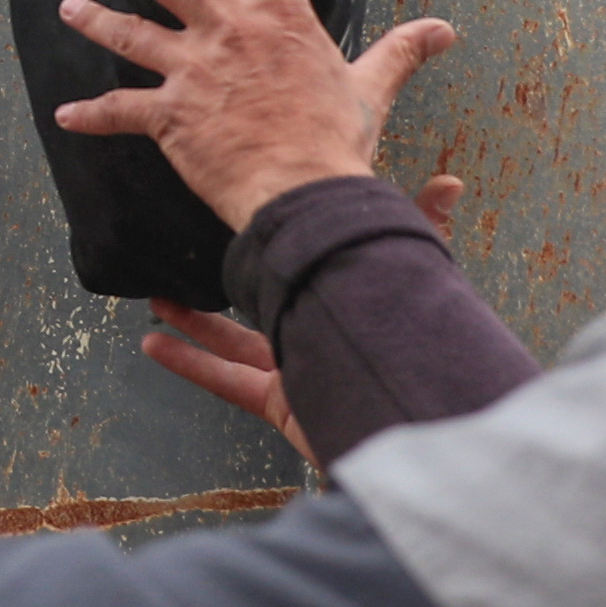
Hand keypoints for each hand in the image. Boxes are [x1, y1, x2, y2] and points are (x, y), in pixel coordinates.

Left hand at [52, 0, 456, 230]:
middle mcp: (228, 31)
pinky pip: (121, 112)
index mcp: (277, 14)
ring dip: (92, 19)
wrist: (305, 193)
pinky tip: (65, 114)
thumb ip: (402, 51)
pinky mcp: (171, 117)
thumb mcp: (372, 87)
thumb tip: (445, 31)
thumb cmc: (338, 139)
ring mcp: (193, 72)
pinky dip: (91, 114)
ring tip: (66, 7)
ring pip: (128, 34)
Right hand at [141, 175, 465, 464]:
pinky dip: (186, 362)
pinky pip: (222, 379)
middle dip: (225, 280)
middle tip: (187, 253)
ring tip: (156, 298)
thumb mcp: (418, 274)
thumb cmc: (419, 347)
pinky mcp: (278, 405)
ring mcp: (297, 371)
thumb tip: (451, 179)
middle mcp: (318, 331)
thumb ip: (427, 226)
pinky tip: (154, 344)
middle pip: (262, 301)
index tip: (243, 214)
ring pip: (231, 342)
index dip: (275, 241)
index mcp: (344, 296)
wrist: (417, 427)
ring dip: (193, 321)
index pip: (305, 262)